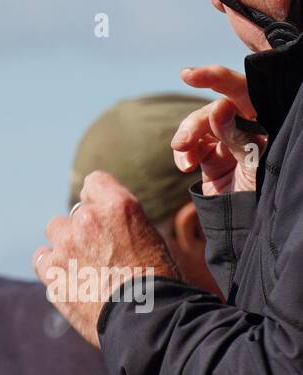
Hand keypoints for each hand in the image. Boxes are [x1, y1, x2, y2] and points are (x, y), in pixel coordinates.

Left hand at [32, 172, 178, 348]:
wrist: (145, 319)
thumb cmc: (157, 283)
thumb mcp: (150, 239)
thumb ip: (122, 224)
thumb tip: (106, 224)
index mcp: (119, 206)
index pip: (94, 182)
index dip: (97, 198)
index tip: (101, 214)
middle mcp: (88, 220)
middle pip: (75, 213)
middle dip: (84, 228)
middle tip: (98, 252)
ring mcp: (66, 245)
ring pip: (55, 231)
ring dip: (65, 244)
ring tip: (82, 266)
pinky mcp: (50, 271)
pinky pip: (40, 257)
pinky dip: (49, 265)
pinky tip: (65, 277)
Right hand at [173, 65, 264, 194]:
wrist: (249, 226)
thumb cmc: (262, 192)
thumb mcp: (253, 161)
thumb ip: (235, 134)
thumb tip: (217, 107)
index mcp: (265, 120)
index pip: (242, 90)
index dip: (216, 79)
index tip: (189, 75)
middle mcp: (247, 126)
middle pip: (215, 110)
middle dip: (195, 123)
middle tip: (182, 143)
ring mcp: (228, 141)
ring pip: (200, 126)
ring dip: (186, 138)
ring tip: (182, 157)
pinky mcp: (212, 158)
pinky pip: (192, 147)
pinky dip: (184, 154)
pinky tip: (185, 166)